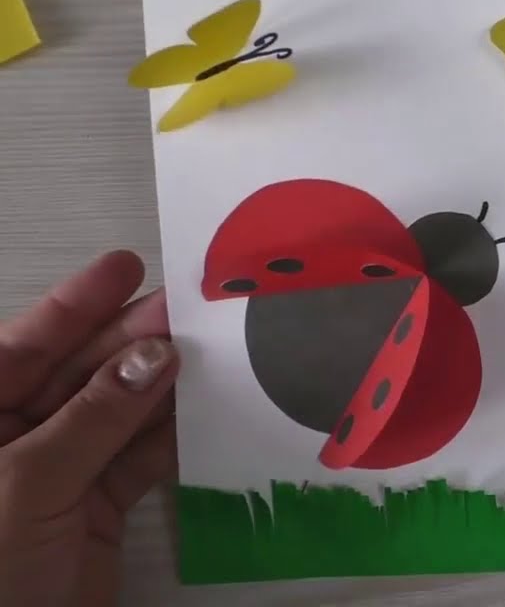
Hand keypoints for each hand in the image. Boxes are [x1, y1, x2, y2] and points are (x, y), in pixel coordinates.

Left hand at [0, 251, 177, 606]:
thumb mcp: (28, 480)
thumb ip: (95, 416)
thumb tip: (157, 355)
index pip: (25, 346)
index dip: (75, 305)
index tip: (127, 266)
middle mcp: (15, 433)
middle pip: (79, 373)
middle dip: (132, 339)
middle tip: (192, 308)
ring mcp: (59, 470)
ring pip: (118, 412)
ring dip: (164, 384)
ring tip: (216, 348)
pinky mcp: (97, 506)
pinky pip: (140, 458)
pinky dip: (175, 435)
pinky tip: (211, 407)